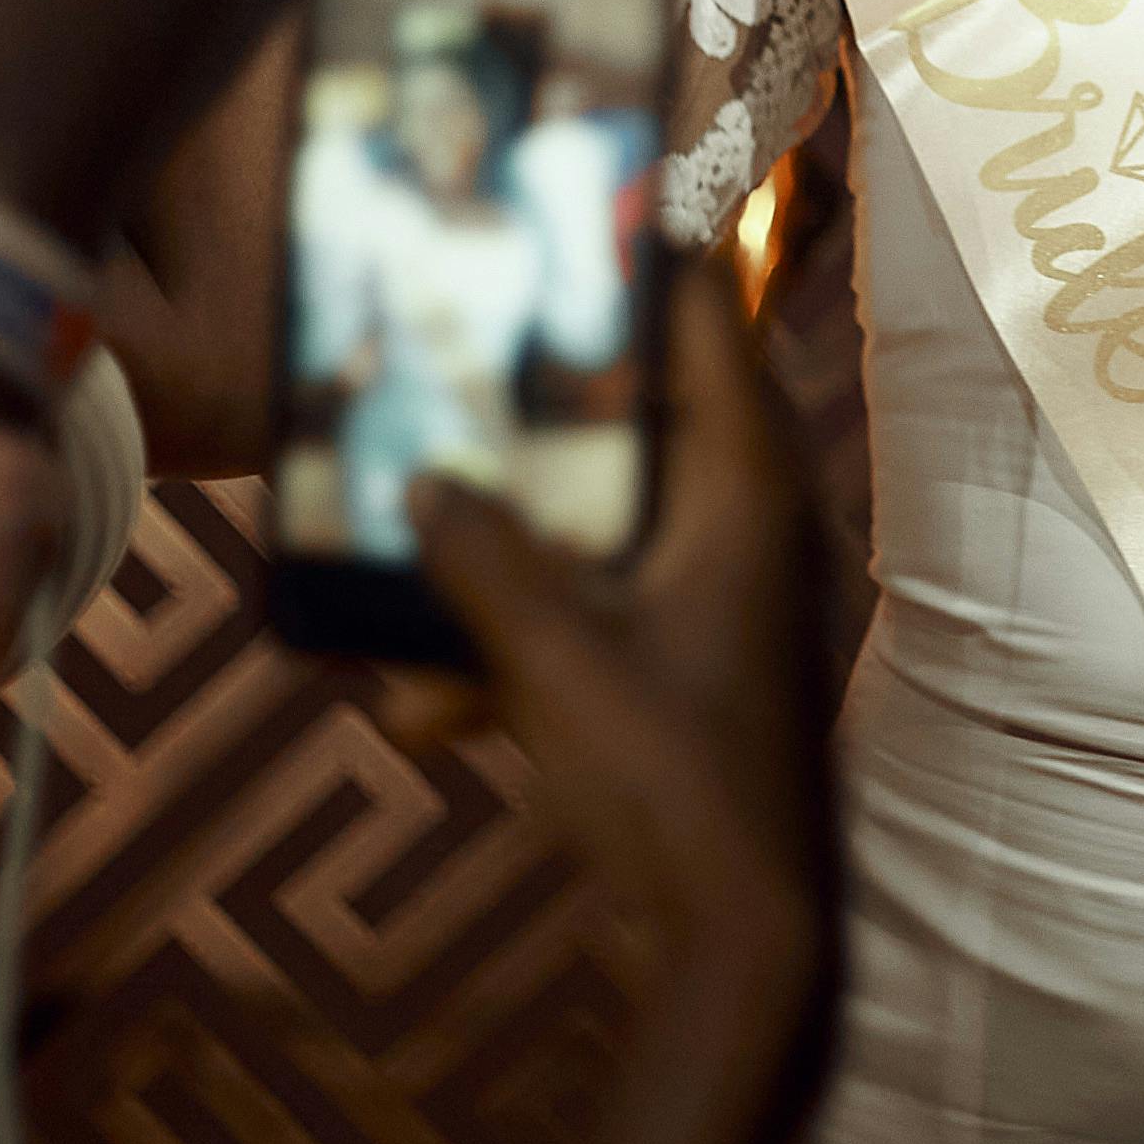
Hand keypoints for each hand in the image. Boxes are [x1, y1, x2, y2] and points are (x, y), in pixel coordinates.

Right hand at [393, 252, 838, 991]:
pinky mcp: (678, 685)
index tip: (579, 193)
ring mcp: (713, 615)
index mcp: (747, 500)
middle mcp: (742, 539)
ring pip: (595, 538)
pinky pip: (582, 634)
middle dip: (540, 406)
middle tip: (453, 340)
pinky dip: (506, 660)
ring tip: (397, 536)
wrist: (741, 949)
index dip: (648, 261)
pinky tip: (415, 711)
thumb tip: (425, 482)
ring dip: (497, 556)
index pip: (708, 332)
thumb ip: (486, 563)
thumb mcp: (557, 660)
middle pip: (639, 425)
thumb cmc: (676, 786)